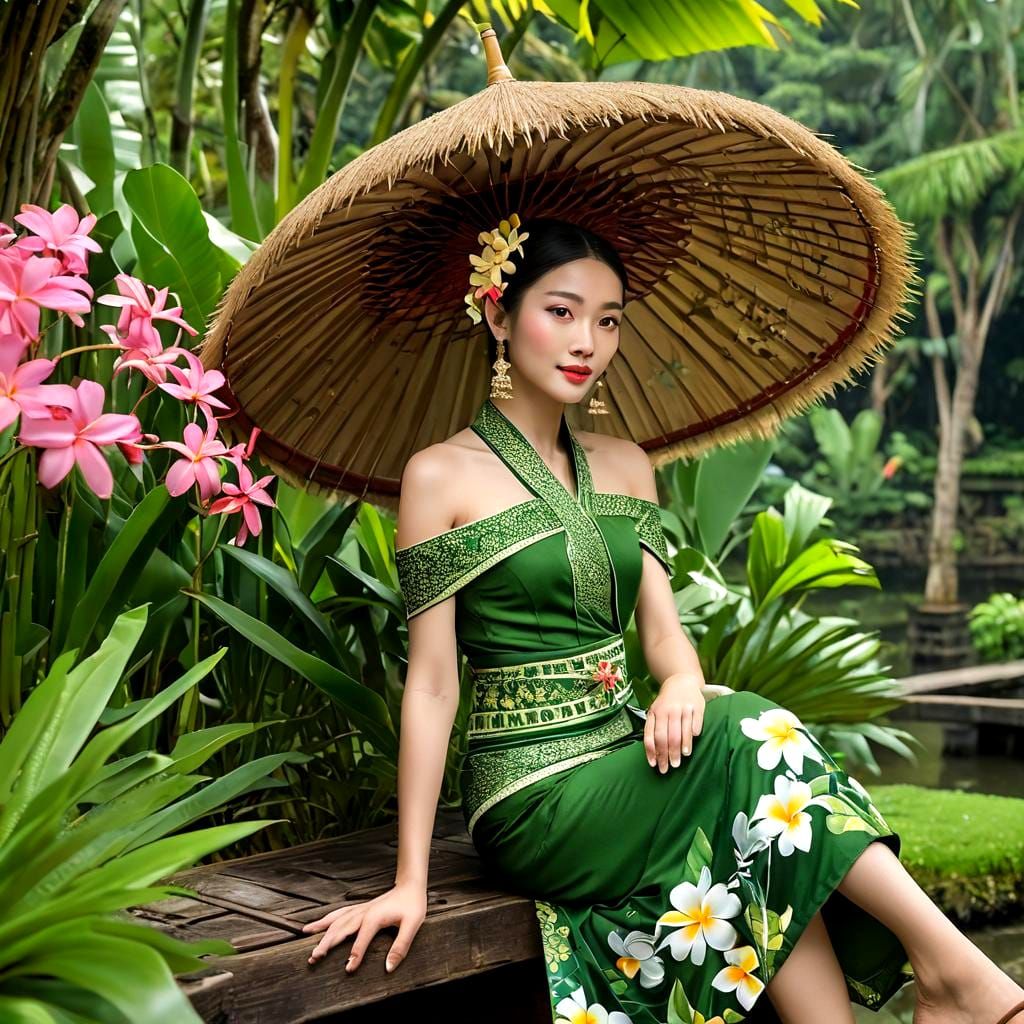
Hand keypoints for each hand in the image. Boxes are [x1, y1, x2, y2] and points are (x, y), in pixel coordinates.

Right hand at [302, 880, 426, 972]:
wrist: (410, 886)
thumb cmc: (413, 905)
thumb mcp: (412, 925)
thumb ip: (400, 947)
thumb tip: (388, 968)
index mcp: (374, 917)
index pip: (361, 939)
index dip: (355, 955)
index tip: (348, 970)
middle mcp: (363, 912)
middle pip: (340, 928)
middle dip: (326, 943)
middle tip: (313, 957)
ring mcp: (359, 910)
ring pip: (336, 920)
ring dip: (321, 929)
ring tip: (305, 935)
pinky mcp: (359, 909)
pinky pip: (339, 914)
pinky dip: (326, 919)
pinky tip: (317, 925)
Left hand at [644, 676, 705, 773]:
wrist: (681, 682)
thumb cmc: (666, 703)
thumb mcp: (654, 712)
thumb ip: (652, 730)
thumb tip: (652, 755)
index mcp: (655, 713)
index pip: (652, 736)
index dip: (653, 753)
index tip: (656, 766)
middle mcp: (668, 710)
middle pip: (667, 737)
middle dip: (668, 755)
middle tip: (671, 767)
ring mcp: (683, 708)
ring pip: (681, 732)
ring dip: (682, 747)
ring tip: (682, 757)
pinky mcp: (697, 707)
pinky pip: (695, 724)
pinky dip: (693, 734)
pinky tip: (693, 741)